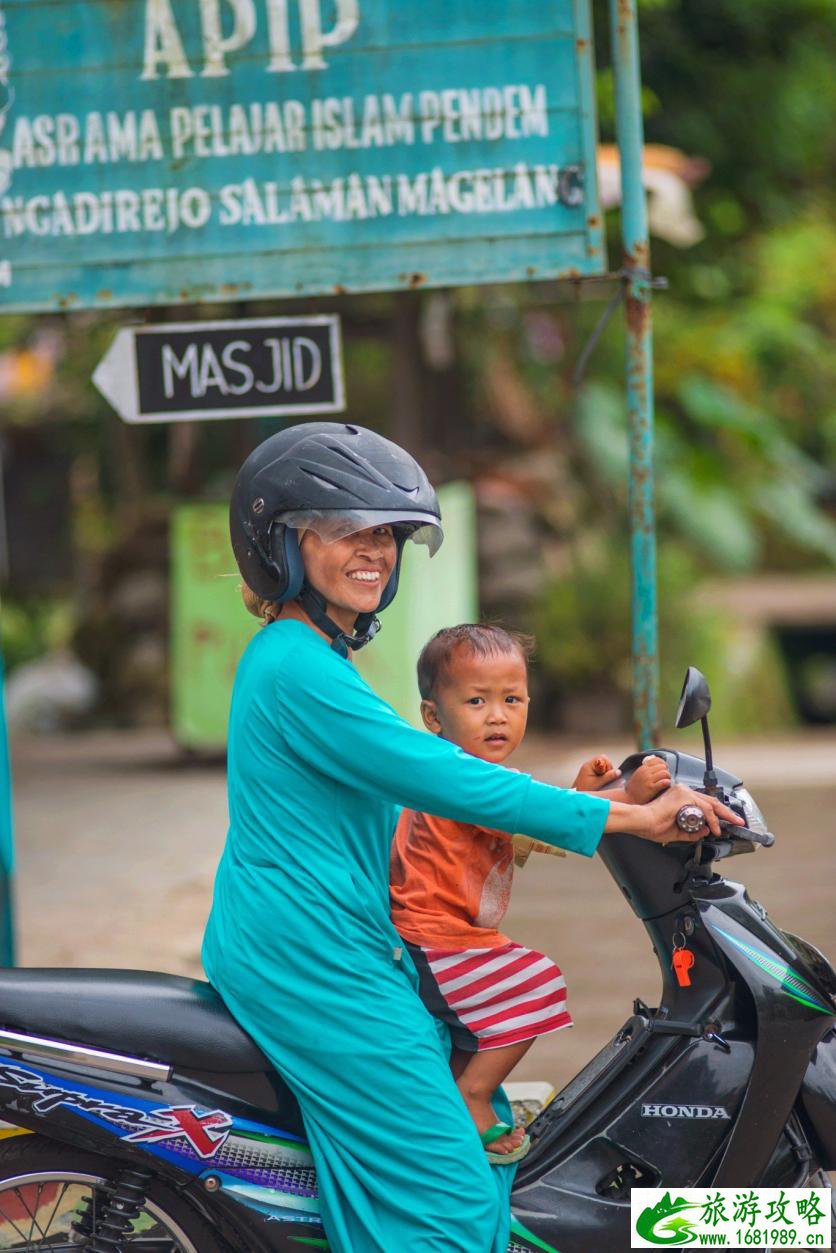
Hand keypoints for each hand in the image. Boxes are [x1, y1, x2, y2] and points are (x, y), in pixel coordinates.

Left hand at [573, 755, 620, 790]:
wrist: (575, 798)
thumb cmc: (583, 790)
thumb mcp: (598, 783)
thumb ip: (608, 777)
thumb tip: (618, 772)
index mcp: (589, 765)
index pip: (602, 758)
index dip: (608, 765)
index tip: (608, 773)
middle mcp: (589, 766)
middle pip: (603, 762)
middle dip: (607, 769)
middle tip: (606, 778)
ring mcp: (589, 770)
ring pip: (603, 767)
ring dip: (605, 774)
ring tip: (602, 781)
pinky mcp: (590, 774)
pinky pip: (600, 772)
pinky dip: (603, 776)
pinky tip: (600, 783)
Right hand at [604, 784, 743, 843]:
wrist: (641, 821)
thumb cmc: (651, 826)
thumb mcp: (677, 831)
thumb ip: (692, 831)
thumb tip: (705, 831)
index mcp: (679, 798)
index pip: (703, 803)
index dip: (717, 813)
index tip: (727, 821)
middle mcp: (682, 792)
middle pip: (710, 800)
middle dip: (726, 812)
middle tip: (738, 820)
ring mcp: (683, 792)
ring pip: (710, 804)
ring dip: (722, 816)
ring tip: (731, 825)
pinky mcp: (683, 797)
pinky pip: (704, 808)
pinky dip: (712, 819)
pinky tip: (715, 828)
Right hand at [625, 754, 671, 803]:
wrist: (629, 798)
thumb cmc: (635, 787)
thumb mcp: (638, 774)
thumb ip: (647, 769)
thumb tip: (659, 764)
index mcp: (643, 768)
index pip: (657, 760)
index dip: (663, 764)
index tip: (663, 769)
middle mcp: (645, 772)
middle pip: (663, 766)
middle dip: (666, 771)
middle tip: (665, 777)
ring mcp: (648, 780)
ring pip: (665, 773)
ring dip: (668, 777)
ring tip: (666, 781)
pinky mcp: (651, 788)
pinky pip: (664, 782)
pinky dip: (667, 782)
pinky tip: (666, 785)